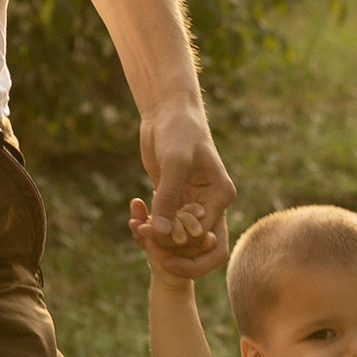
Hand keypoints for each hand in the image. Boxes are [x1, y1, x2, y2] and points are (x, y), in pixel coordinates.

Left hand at [138, 101, 234, 275]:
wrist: (167, 112)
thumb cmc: (178, 131)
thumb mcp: (174, 162)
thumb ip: (168, 198)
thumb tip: (160, 232)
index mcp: (221, 195)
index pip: (207, 236)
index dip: (181, 243)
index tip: (152, 237)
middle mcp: (211, 202)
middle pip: (194, 241)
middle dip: (169, 243)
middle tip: (141, 233)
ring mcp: (193, 202)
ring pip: (178, 235)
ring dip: (157, 237)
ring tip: (135, 227)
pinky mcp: (176, 200)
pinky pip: (165, 224)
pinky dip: (151, 227)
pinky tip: (135, 220)